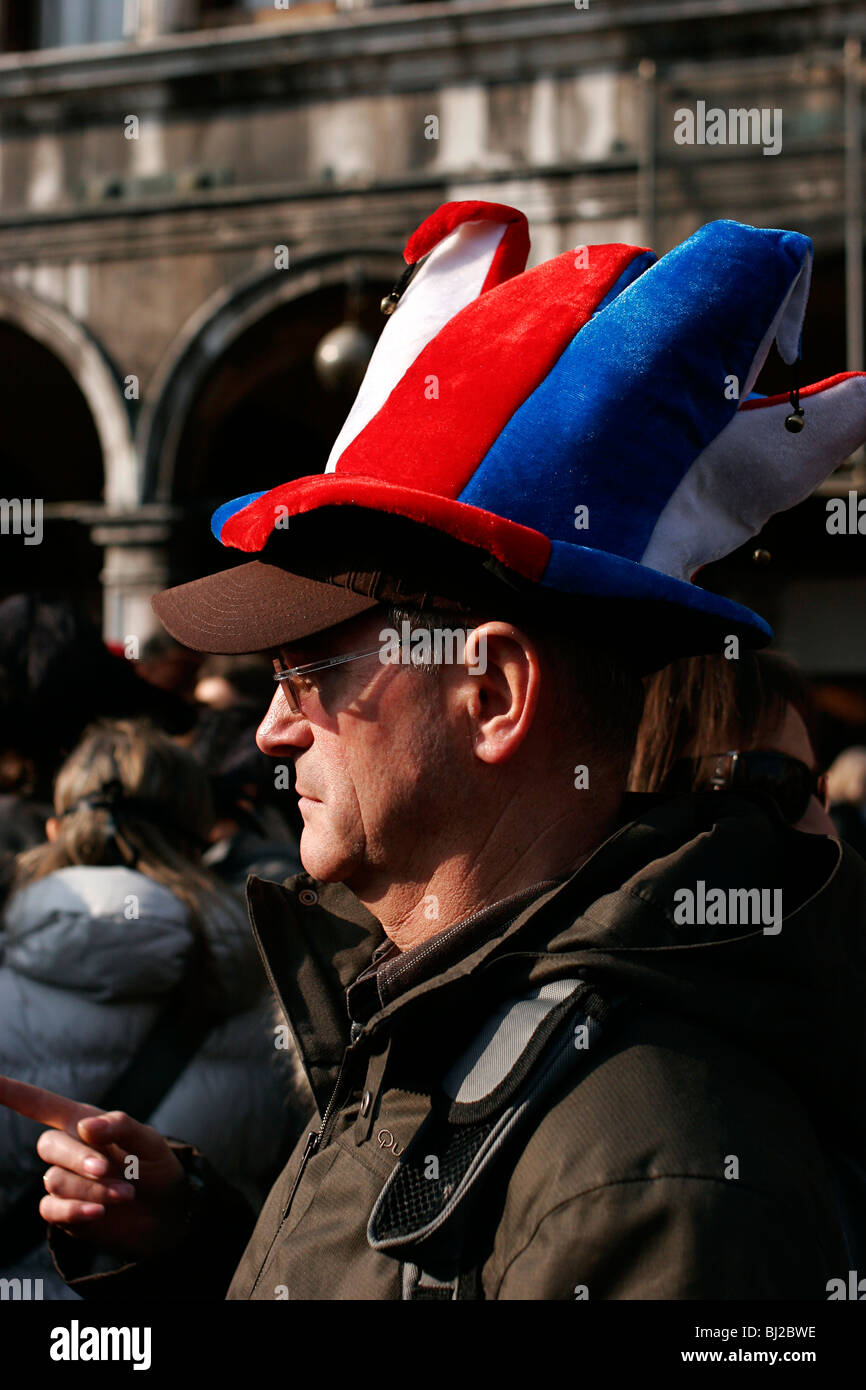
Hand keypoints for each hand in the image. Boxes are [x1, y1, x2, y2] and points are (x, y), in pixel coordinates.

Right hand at [0, 1074, 188, 1258]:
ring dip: (92, 1188)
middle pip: (48, 1146)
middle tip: (109, 1169)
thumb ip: (120, 1127)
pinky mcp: (64, 1211)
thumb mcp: (148, 1140)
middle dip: (79, 1158)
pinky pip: (51, 1209)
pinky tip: (100, 1211)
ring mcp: (63, 1181)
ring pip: (54, 1180)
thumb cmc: (155, 1165)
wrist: (166, 1210)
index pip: (39, 1104)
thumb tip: (84, 1127)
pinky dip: (76, 1210)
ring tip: (126, 1192)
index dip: (11, 1092)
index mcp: (82, 1122)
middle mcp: (68, 1150)